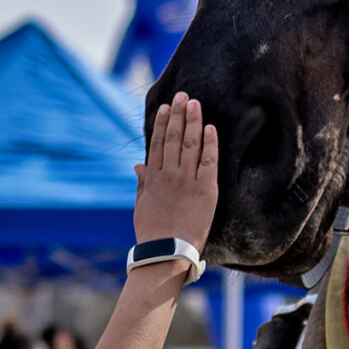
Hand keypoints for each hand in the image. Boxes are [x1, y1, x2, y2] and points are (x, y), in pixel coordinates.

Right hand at [135, 93, 219, 255]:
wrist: (167, 252)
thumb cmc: (154, 232)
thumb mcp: (142, 206)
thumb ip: (142, 183)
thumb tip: (138, 165)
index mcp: (153, 178)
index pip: (157, 144)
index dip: (161, 123)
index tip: (165, 107)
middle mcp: (169, 175)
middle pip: (172, 138)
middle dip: (177, 115)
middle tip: (182, 95)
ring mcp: (186, 181)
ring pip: (188, 145)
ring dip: (192, 122)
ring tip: (194, 103)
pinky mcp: (204, 190)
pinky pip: (208, 162)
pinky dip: (209, 144)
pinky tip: (210, 128)